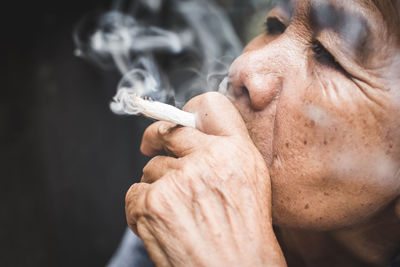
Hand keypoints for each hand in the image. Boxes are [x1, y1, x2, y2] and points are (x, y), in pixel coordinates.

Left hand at [125, 92, 285, 266]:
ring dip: (156, 187)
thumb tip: (193, 136)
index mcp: (236, 152)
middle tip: (149, 146)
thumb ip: (225, 153)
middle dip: (155, 140)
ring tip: (176, 215)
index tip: (175, 122)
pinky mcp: (153, 203)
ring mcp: (179, 180)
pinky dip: (141, 209)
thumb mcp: (250, 184)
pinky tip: (161, 225)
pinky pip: (134, 193)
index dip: (188, 113)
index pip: (210, 107)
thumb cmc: (244, 237)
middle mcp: (208, 160)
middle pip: (168, 134)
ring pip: (151, 169)